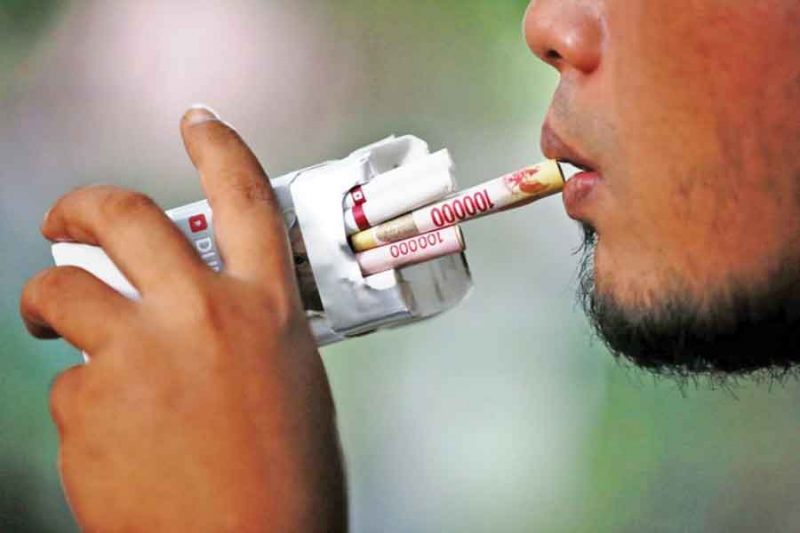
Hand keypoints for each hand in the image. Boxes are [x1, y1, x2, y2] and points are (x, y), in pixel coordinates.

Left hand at [20, 107, 345, 531]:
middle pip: (122, 217)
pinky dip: (82, 403)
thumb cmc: (286, 486)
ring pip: (62, 294)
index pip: (246, 199)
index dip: (219, 148)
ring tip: (47, 320)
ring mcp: (136, 356)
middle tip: (65, 219)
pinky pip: (67, 386)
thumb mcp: (293, 386)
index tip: (197, 124)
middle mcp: (199, 316)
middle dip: (80, 206)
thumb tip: (218, 320)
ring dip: (48, 303)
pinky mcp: (87, 406)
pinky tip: (114, 437)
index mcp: (265, 311)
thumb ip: (252, 336)